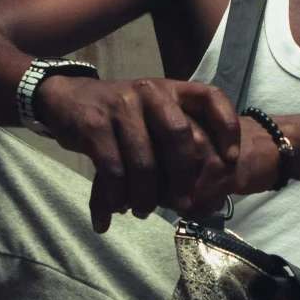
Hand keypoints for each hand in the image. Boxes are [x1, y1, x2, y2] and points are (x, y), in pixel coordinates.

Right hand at [34, 76, 244, 231]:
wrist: (69, 99)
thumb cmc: (122, 114)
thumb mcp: (153, 111)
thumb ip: (180, 132)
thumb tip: (219, 173)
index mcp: (170, 89)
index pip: (210, 96)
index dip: (226, 126)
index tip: (230, 159)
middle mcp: (149, 92)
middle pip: (178, 136)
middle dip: (184, 177)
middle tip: (183, 204)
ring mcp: (121, 107)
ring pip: (144, 162)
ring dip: (146, 195)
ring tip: (144, 210)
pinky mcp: (95, 126)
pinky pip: (113, 169)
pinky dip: (118, 195)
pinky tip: (119, 206)